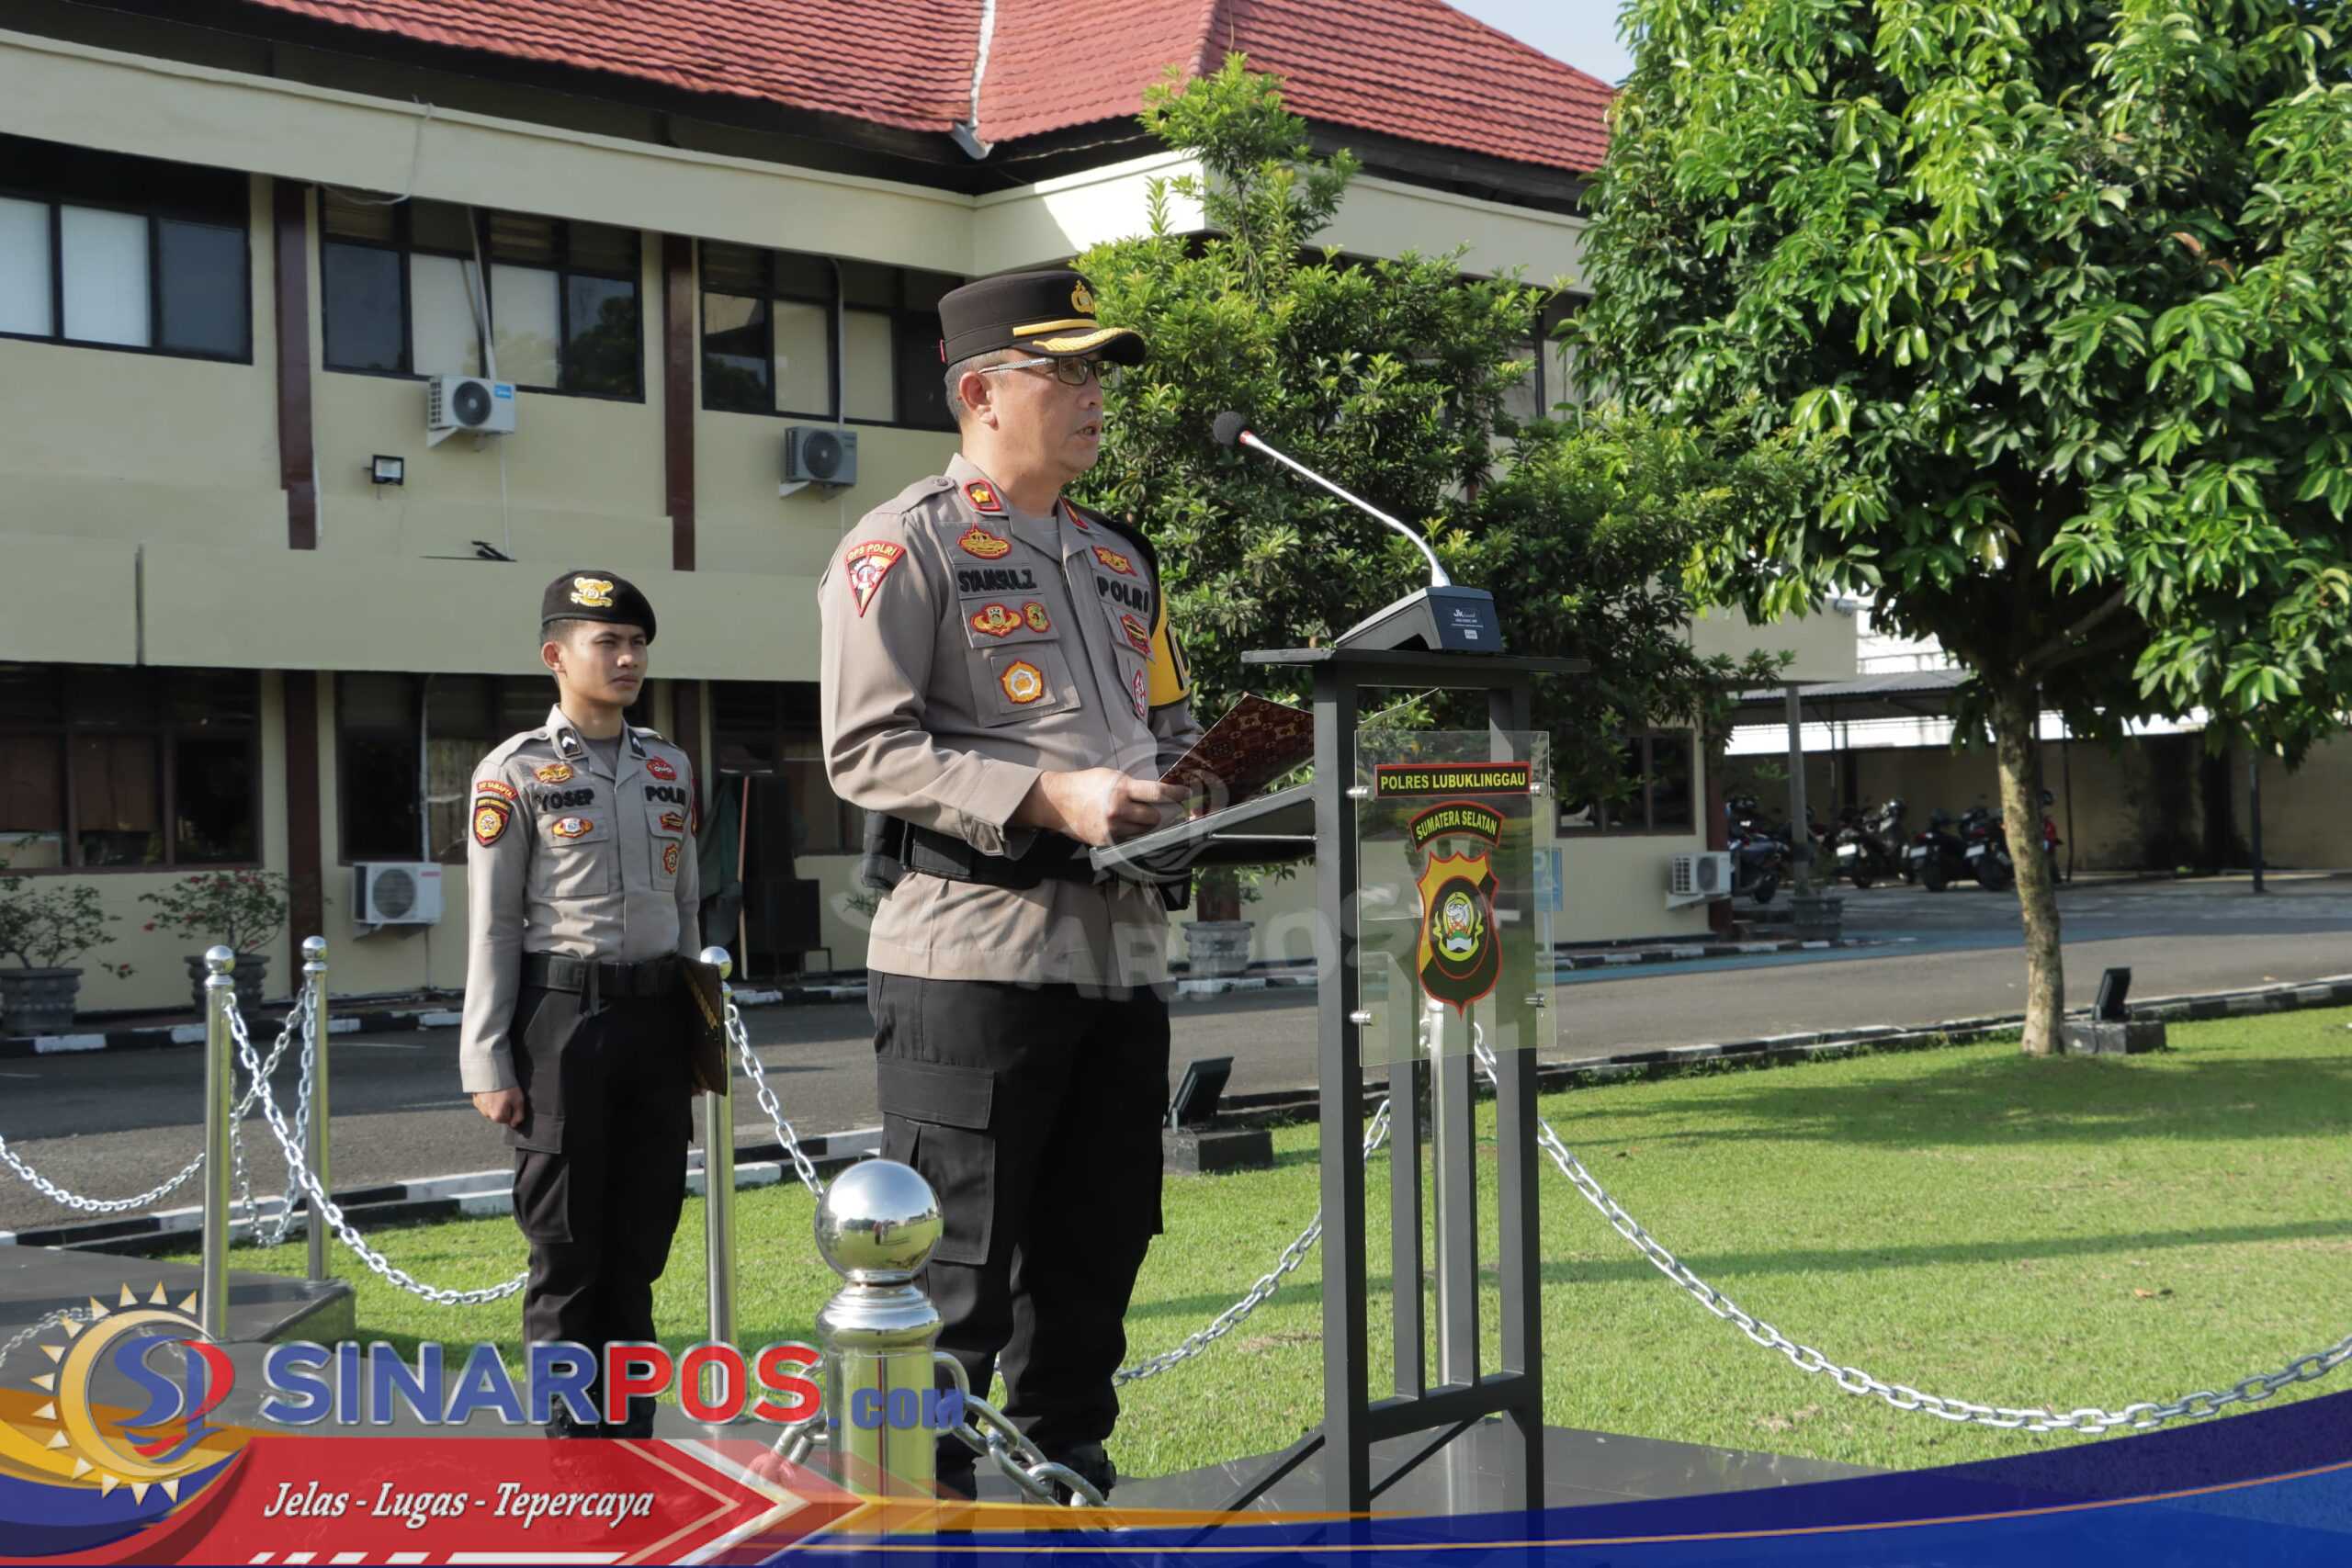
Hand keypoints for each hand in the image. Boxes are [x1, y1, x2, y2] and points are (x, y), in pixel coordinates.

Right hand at [472, 1088, 524, 1126]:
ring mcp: (480, 1107)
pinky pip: (483, 1103)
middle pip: (498, 1115)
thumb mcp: (518, 1101)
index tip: (512, 1101)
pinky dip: (488, 1099)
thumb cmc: (506, 1088)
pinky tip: (491, 1092)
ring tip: (498, 1093)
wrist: (491, 1074)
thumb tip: (515, 1124)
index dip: (512, 1111)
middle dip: (503, 1108)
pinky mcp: (475, 1100)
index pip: (507, 1120)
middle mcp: (487, 1115)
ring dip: (494, 1104)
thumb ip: (518, 1116)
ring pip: (490, 1109)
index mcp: (497, 1117)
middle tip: (506, 1096)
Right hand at [1017, 769, 1189, 846]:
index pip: (1157, 793)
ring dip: (1146, 825)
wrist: (1059, 801)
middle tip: (1156, 809)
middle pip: (1153, 817)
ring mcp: (1112, 829)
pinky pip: (1129, 840)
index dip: (1175, 794)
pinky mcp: (1105, 842)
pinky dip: (1131, 834)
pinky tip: (1125, 826)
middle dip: (1157, 814)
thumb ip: (1134, 787)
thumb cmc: (1088, 784)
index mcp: (1121, 789)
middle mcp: (1118, 810)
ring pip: (1144, 831)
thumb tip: (1159, 796)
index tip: (1186, 794)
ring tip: (1137, 817)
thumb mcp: (1112, 777)